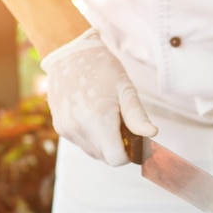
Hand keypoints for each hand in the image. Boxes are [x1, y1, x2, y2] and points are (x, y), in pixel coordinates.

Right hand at [40, 28, 156, 165]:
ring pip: (94, 152)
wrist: (69, 54)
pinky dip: (91, 137)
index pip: (116, 158)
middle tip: (120, 123)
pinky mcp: (60, 128)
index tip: (132, 139)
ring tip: (106, 117)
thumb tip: (151, 134)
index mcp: (99, 118)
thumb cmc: (101, 69)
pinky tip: (93, 116)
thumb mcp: (126, 90)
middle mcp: (80, 127)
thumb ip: (137, 116)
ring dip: (104, 143)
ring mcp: (67, 129)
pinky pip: (82, 143)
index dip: (128, 154)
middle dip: (117, 147)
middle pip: (105, 157)